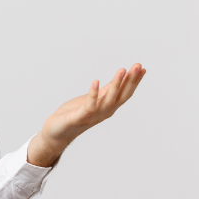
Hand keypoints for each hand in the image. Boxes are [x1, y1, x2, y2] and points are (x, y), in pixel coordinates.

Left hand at [28, 63, 145, 166]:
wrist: (56, 132)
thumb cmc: (74, 114)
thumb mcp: (92, 99)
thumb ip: (105, 91)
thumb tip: (119, 79)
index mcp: (107, 107)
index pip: (125, 94)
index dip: (134, 82)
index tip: (142, 68)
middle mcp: (104, 112)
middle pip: (121, 96)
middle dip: (130, 81)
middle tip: (137, 66)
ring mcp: (92, 116)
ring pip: (108, 100)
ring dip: (116, 85)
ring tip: (122, 70)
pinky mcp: (79, 118)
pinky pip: (89, 106)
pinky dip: (93, 94)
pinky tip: (95, 81)